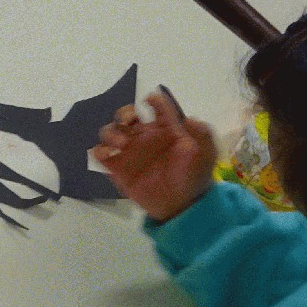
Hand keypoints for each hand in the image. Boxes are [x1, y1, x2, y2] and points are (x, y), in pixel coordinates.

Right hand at [92, 89, 217, 222]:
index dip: (153, 100)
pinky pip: (100, 154)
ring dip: (112, 132)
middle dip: (125, 112)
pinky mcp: (117, 168)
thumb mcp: (206, 153)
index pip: (156, 107)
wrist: (181, 205)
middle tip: (130, 120)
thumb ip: (201, 134)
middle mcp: (144, 136)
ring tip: (122, 144)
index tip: (151, 102)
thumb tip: (189, 118)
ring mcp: (129, 152)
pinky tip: (109, 156)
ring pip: (110, 131)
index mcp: (164, 128)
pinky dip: (100, 151)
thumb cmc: (193, 176)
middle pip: (126, 115)